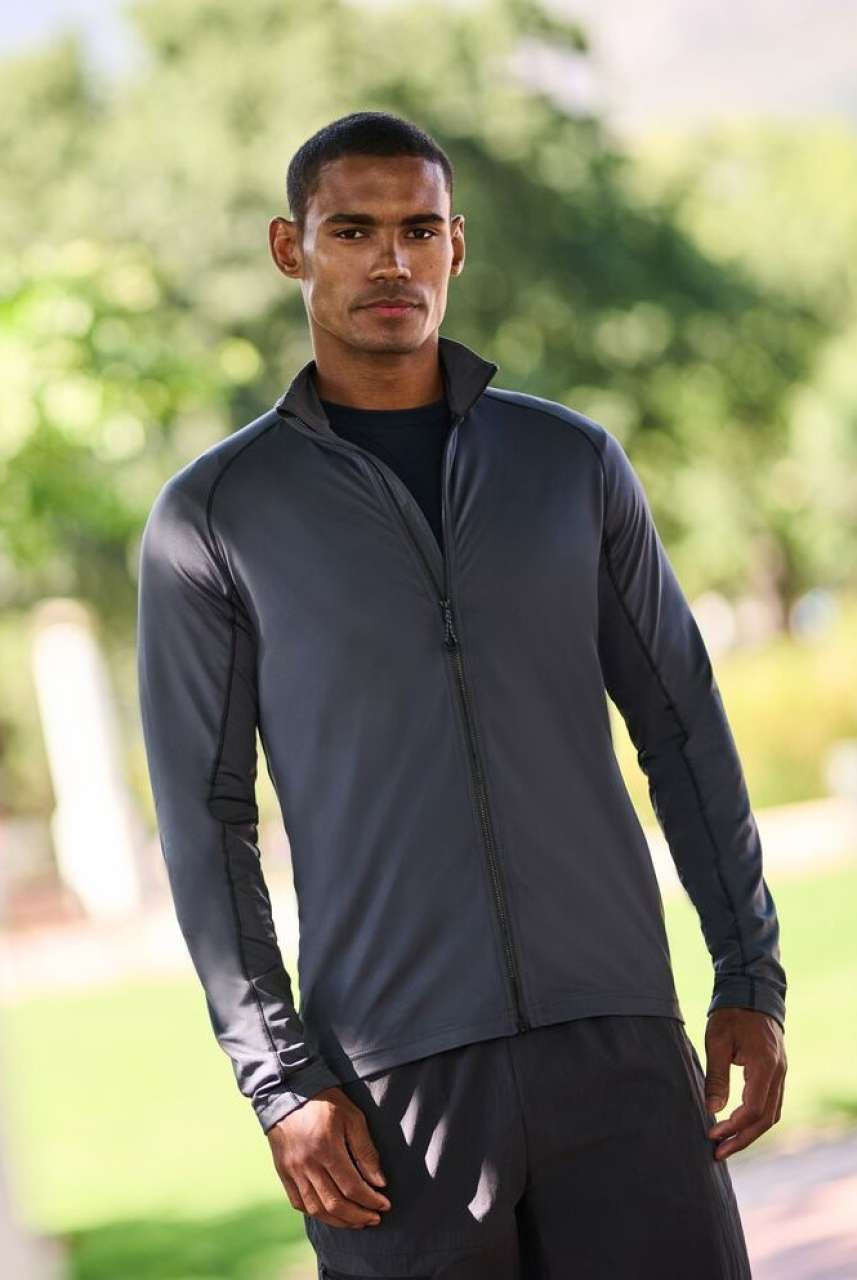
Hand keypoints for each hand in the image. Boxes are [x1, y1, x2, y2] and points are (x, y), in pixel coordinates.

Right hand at [267, 1086, 391, 1228]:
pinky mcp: (283, 1172)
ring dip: (339, 1220)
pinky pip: (299, 1203)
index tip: (384, 1205)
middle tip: (374, 1219)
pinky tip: (330, 1213)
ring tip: (356, 1221)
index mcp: (327, 1148)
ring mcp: (293, 1171)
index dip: (370, 1201)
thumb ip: (366, 1150)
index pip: (352, 1187)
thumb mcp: (352, 1117)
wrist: (289, 1091)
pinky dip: (316, 1213)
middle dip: (358, 1216)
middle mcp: (308, 1164)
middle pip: (335, 1204)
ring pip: (316, 1209)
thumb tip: (379, 1182)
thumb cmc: (325, 1102)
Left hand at [704, 1008, 786, 1159]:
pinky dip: (756, 1120)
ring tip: (726, 1146)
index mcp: (765, 1066)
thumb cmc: (731, 1015)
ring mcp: (780, 1074)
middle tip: (718, 1153)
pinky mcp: (776, 1073)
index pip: (753, 1109)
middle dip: (742, 1138)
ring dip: (750, 1133)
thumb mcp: (717, 1042)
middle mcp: (778, 1074)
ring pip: (771, 1114)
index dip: (733, 1126)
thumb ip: (716, 1077)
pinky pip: (771, 1104)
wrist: (751, 993)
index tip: (712, 1134)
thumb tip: (713, 1111)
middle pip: (765, 1119)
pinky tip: (738, 1127)